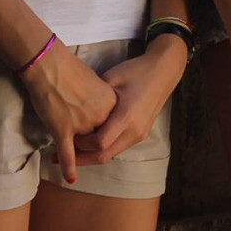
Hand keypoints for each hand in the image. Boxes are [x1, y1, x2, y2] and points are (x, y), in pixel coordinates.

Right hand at [18, 43, 116, 184]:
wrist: (50, 65)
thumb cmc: (72, 69)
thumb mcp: (97, 83)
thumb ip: (103, 100)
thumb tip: (101, 109)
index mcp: (112, 106)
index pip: (112, 129)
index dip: (104, 134)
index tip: (97, 136)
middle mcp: (101, 118)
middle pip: (100, 141)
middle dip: (91, 147)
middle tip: (83, 148)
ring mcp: (83, 126)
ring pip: (84, 149)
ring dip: (78, 155)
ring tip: (70, 155)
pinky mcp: (63, 130)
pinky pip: (68, 155)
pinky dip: (69, 168)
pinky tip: (70, 178)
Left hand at [76, 36, 188, 164]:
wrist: (164, 71)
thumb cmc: (137, 71)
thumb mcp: (111, 79)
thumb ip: (94, 97)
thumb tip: (73, 108)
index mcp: (126, 116)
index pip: (99, 143)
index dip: (81, 144)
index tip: (70, 136)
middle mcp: (134, 130)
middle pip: (104, 156)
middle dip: (83, 159)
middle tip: (66, 157)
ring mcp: (140, 134)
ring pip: (112, 154)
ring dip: (93, 156)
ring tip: (75, 152)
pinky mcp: (141, 134)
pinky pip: (119, 147)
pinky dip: (104, 149)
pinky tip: (92, 143)